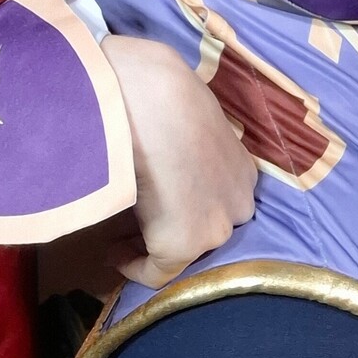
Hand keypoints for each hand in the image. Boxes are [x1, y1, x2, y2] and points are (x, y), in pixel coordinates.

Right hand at [99, 34, 258, 289]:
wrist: (148, 95)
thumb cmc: (159, 86)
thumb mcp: (186, 108)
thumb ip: (186, 133)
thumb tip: (161, 132)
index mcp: (243, 169)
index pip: (217, 198)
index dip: (185, 202)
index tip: (156, 202)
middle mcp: (238, 202)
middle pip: (204, 226)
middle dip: (171, 227)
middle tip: (135, 222)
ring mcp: (214, 226)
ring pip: (183, 249)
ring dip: (151, 245)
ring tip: (117, 238)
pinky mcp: (183, 244)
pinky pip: (157, 271)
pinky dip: (133, 266)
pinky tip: (113, 254)